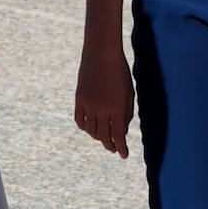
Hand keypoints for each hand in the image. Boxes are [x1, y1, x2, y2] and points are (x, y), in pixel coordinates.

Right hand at [74, 43, 134, 157]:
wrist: (102, 53)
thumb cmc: (120, 72)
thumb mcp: (128, 93)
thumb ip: (126, 114)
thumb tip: (121, 132)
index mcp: (118, 108)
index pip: (119, 136)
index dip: (122, 148)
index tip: (124, 155)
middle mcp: (102, 109)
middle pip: (104, 136)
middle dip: (110, 145)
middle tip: (113, 149)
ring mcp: (89, 105)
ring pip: (91, 130)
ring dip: (97, 137)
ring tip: (103, 139)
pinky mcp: (79, 99)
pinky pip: (80, 120)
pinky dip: (85, 127)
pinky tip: (90, 129)